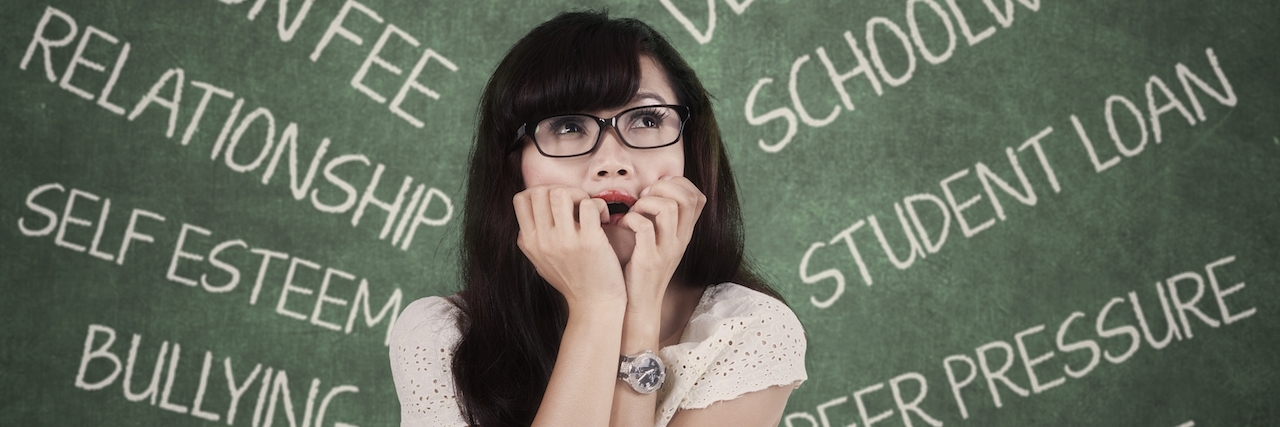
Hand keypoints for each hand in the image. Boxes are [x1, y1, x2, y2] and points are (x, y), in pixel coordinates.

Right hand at [514, 185, 625, 307]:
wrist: (594, 305)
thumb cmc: (572, 280)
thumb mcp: (541, 261)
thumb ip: (533, 236)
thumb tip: (532, 209)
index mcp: (529, 242)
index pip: (521, 198)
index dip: (540, 192)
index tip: (558, 204)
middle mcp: (543, 241)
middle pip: (540, 191)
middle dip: (561, 190)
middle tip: (576, 205)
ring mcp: (565, 241)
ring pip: (561, 193)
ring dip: (579, 195)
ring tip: (589, 210)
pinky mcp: (590, 242)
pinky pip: (589, 205)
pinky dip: (599, 206)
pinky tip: (604, 220)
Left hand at [616, 177, 706, 313]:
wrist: (640, 304)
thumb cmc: (642, 269)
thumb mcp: (660, 242)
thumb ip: (661, 219)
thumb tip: (650, 190)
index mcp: (684, 233)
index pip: (697, 196)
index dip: (677, 184)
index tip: (655, 192)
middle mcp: (681, 239)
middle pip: (688, 197)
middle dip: (663, 187)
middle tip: (643, 198)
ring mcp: (667, 249)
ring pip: (668, 208)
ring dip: (646, 203)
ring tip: (633, 213)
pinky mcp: (649, 259)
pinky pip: (644, 226)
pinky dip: (630, 219)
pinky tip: (622, 226)